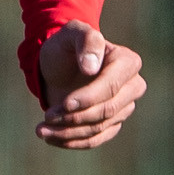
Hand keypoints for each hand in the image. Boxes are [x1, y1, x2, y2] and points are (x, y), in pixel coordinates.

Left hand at [32, 23, 145, 149]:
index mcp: (127, 62)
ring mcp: (123, 107)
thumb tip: (92, 67)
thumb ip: (86, 41)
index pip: (111, 86)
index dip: (89, 98)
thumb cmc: (67, 46)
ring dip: (68, 132)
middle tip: (47, 117)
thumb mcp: (71, 33)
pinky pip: (95, 139)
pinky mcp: (111, 124)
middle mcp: (132, 86)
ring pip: (99, 128)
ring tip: (41, 129)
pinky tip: (50, 138)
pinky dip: (72, 142)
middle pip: (107, 110)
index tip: (65, 103)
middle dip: (75, 117)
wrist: (59, 66)